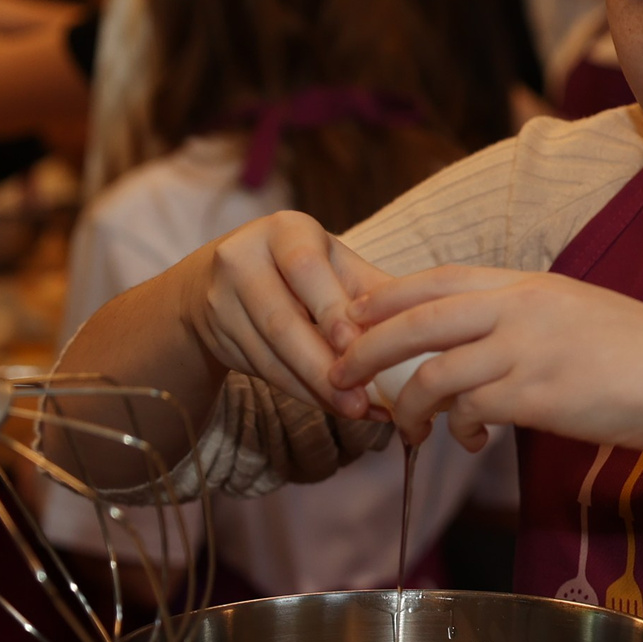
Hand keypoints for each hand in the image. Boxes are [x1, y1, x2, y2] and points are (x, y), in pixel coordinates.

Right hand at [179, 212, 393, 419]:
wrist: (221, 280)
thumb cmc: (302, 269)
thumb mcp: (334, 265)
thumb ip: (373, 289)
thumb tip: (427, 319)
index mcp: (284, 230)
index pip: (306, 268)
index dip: (331, 309)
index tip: (358, 344)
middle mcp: (242, 257)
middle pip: (283, 320)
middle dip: (324, 364)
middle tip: (362, 399)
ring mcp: (221, 298)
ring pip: (271, 353)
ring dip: (317, 388)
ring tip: (358, 411)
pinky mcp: (215, 334)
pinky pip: (263, 371)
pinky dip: (303, 393)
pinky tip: (334, 407)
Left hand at [330, 267, 642, 452]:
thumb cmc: (641, 351)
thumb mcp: (575, 313)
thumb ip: (525, 318)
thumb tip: (483, 343)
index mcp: (527, 285)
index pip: (437, 281)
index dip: (384, 298)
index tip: (349, 316)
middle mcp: (519, 309)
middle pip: (416, 321)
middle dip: (366, 350)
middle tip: (337, 375)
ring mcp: (526, 350)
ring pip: (435, 374)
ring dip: (408, 407)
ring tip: (405, 429)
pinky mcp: (538, 395)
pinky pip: (472, 411)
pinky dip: (459, 429)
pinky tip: (469, 440)